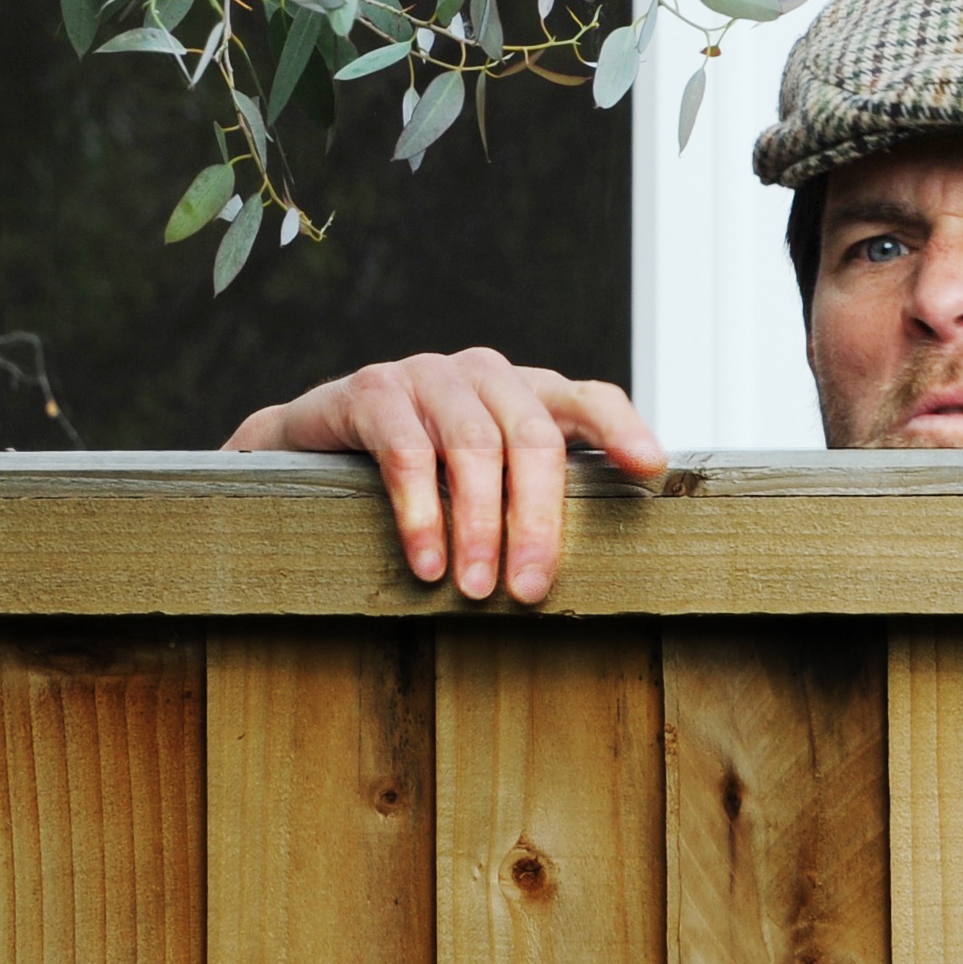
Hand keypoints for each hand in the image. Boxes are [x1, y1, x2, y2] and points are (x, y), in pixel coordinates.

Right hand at [222, 348, 667, 602]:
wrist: (312, 446)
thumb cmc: (420, 470)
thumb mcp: (484, 478)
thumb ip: (531, 497)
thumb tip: (578, 573)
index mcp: (528, 391)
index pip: (589, 398)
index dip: (621, 429)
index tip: (650, 469)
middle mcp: (487, 373)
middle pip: (534, 438)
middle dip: (537, 520)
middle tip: (532, 589)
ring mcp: (430, 375)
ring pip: (473, 447)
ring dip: (478, 526)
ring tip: (476, 590)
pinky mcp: (373, 390)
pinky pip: (406, 452)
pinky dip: (419, 513)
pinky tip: (426, 563)